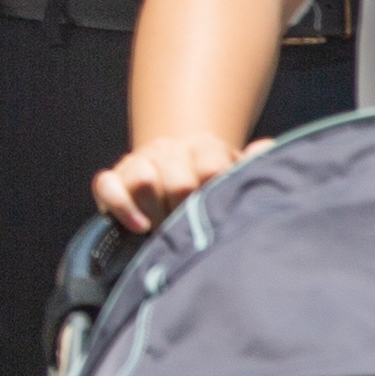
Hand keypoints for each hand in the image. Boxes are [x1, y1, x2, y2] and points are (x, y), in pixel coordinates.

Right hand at [94, 131, 252, 238]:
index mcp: (204, 146)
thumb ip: (252, 166)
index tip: (218, 215)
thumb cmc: (212, 189)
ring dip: (156, 213)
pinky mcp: (112, 179)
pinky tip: (139, 226)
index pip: (212, 169)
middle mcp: (169, 149)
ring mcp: (138, 161)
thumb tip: (266, 149)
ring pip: (142, 180)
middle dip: (185, 213)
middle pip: (179, 182)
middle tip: (192, 229)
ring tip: (166, 229)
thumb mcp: (235, 177)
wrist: (175, 176)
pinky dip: (123, 208)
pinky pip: (107, 186)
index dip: (214, 196)